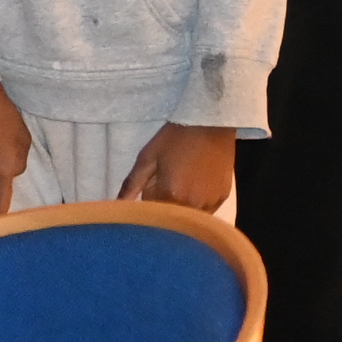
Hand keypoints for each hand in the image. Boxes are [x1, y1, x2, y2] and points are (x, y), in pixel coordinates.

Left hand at [122, 122, 240, 210]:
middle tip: (169, 178)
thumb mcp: (147, 157)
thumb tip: (118, 206)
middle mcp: (191, 205)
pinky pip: (206, 211)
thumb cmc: (174, 138)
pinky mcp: (223, 199)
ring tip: (184, 182)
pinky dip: (198, 204)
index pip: (151, 211)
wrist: (209, 124)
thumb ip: (131, 185)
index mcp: (169, 195)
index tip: (153, 181)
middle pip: (170, 216)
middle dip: (164, 202)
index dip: (149, 196)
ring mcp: (210, 203)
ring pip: (188, 216)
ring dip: (182, 206)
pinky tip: (198, 186)